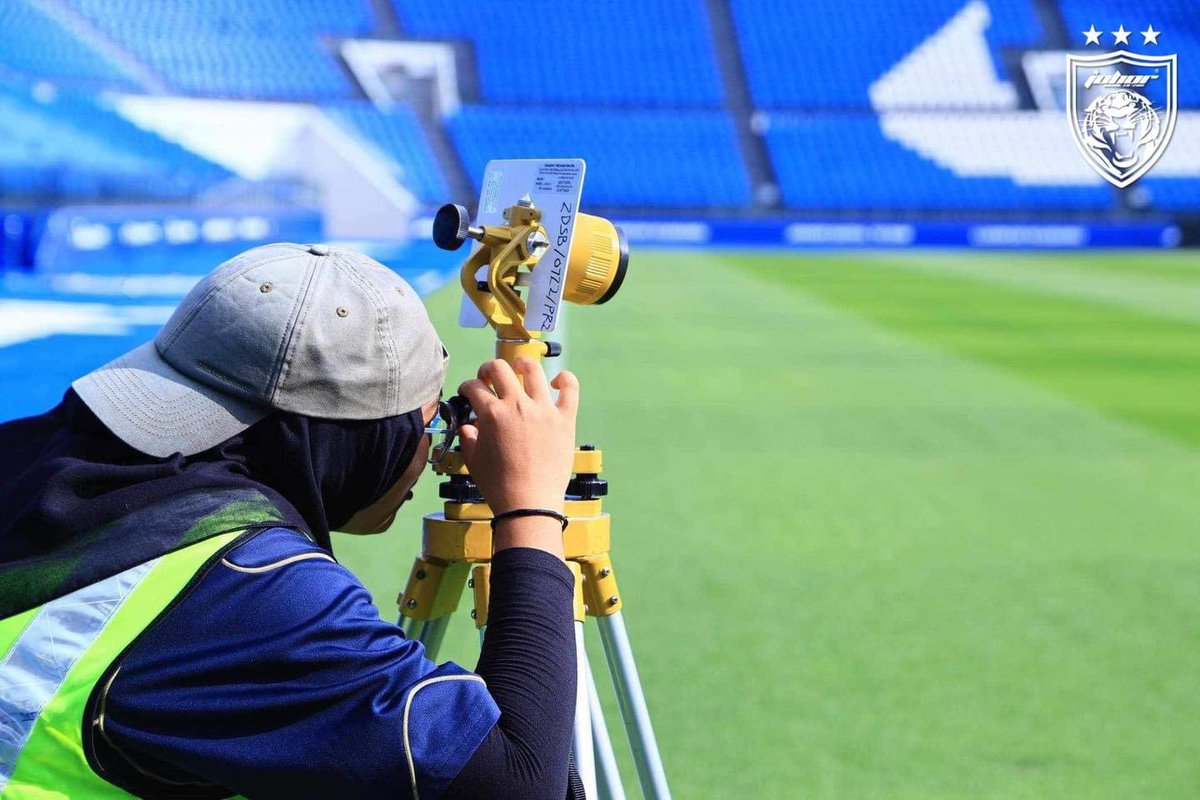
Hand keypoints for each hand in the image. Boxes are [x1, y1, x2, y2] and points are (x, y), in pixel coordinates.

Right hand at [457, 358, 578, 516]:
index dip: (467, 387)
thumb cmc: (499, 485)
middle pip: (499, 369)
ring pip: (533, 370)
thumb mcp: (473, 461)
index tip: (468, 392)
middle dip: (488, 369)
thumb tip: (469, 426)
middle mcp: (518, 406)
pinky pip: (570, 389)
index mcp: (492, 414)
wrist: (529, 503)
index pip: (474, 387)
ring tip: (520, 367)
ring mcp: (543, 410)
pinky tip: (557, 381)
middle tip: (488, 377)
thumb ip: (469, 438)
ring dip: (523, 364)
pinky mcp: (564, 419)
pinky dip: (564, 379)